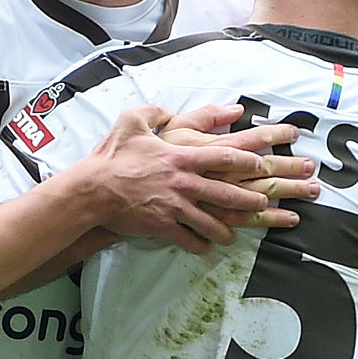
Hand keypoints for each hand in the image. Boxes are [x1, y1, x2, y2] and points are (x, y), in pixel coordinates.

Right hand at [72, 102, 316, 253]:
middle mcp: (184, 182)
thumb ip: (154, 113)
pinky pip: (188, 238)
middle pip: (227, 191)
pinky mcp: (162, 225)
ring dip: (227, 229)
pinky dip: (199, 245)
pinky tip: (207, 248)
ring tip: (236, 234)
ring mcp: (175, 206)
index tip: (264, 164)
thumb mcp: (131, 122)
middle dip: (251, 198)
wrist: (90, 191)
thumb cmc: (110, 156)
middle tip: (267, 202)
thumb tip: (167, 109)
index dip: (248, 160)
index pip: (225, 155)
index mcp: (181, 156)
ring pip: (211, 221)